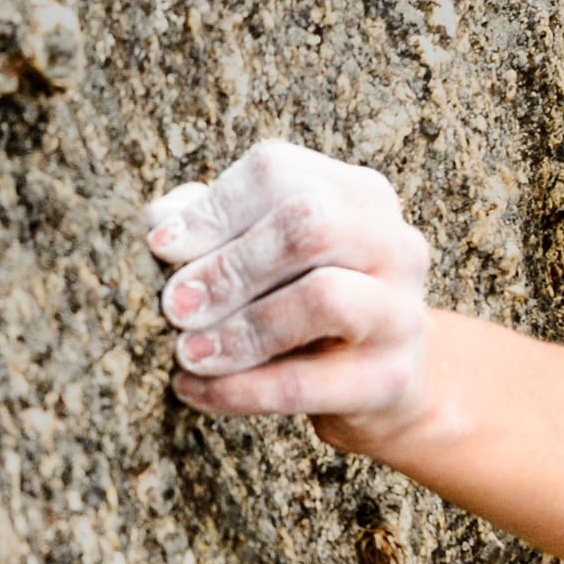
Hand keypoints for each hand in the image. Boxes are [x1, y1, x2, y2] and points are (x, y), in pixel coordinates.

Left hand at [143, 142, 435, 439]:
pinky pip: (306, 381)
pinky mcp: (392, 377)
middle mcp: (394, 243)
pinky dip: (238, 388)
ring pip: (323, 297)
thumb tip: (163, 226)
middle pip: (309, 225)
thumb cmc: (299, 301)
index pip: (278, 174)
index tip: (161, 248)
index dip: (211, 211)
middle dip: (229, 267)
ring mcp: (402, 311)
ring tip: (187, 352)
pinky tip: (194, 389)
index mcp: (358, 194)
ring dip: (240, 329)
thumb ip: (209, 226)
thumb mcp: (259, 252)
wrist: (376, 377)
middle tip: (174, 305)